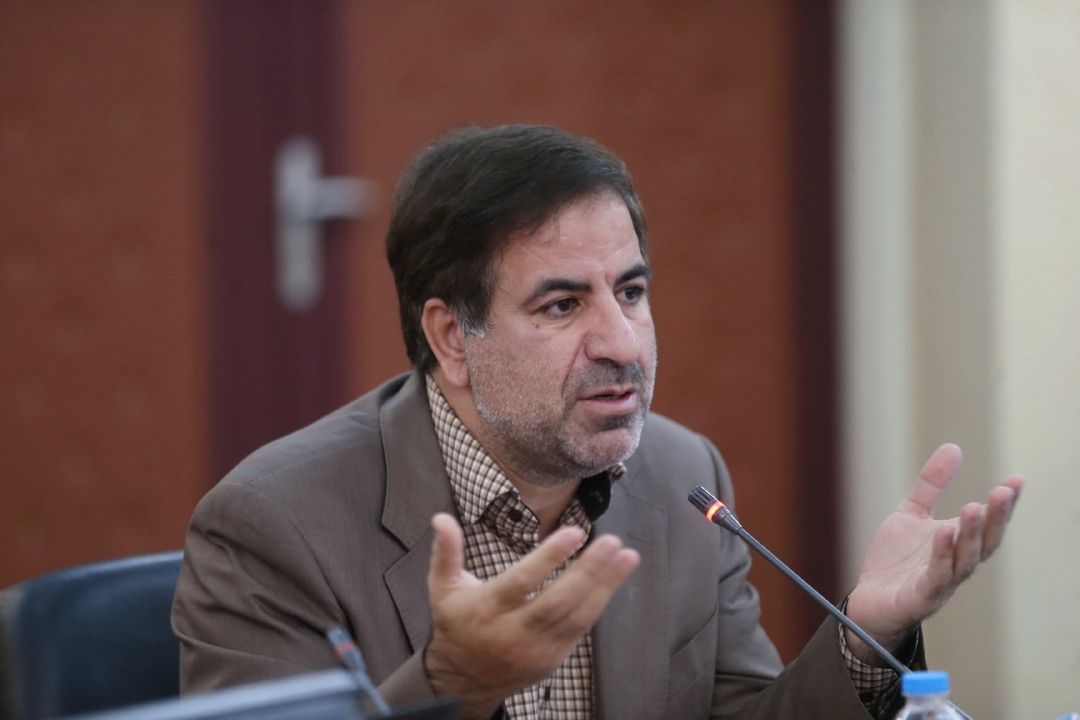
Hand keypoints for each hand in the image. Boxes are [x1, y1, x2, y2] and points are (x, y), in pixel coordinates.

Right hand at [423, 513, 639, 718]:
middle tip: (612, 542)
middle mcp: (513, 632)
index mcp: (486, 610)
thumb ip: (446, 552)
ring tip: (626, 557)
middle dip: (588, 571)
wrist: (464, 680)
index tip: (574, 532)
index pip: (522, 582)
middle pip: (557, 602)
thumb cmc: (457, 624)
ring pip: (576, 617)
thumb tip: (441, 517)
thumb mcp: (443, 588)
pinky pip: (580, 629)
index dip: (549, 558)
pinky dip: (599, 603)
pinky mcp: (552, 658)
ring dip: (605, 586)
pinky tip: (614, 579)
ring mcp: (536, 649)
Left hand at [845, 443, 1022, 661]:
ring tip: (974, 507)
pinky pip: (936, 576)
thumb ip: (932, 485)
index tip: (1017, 479)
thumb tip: (954, 447)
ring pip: (965, 560)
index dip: (1005, 505)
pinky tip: (943, 533)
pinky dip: (942, 555)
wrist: (869, 600)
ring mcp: (942, 582)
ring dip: (971, 534)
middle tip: (1004, 492)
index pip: (989, 524)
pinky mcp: (921, 596)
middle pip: (985, 542)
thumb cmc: (896, 560)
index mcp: (958, 543)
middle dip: (996, 518)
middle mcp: (957, 563)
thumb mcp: (912, 513)